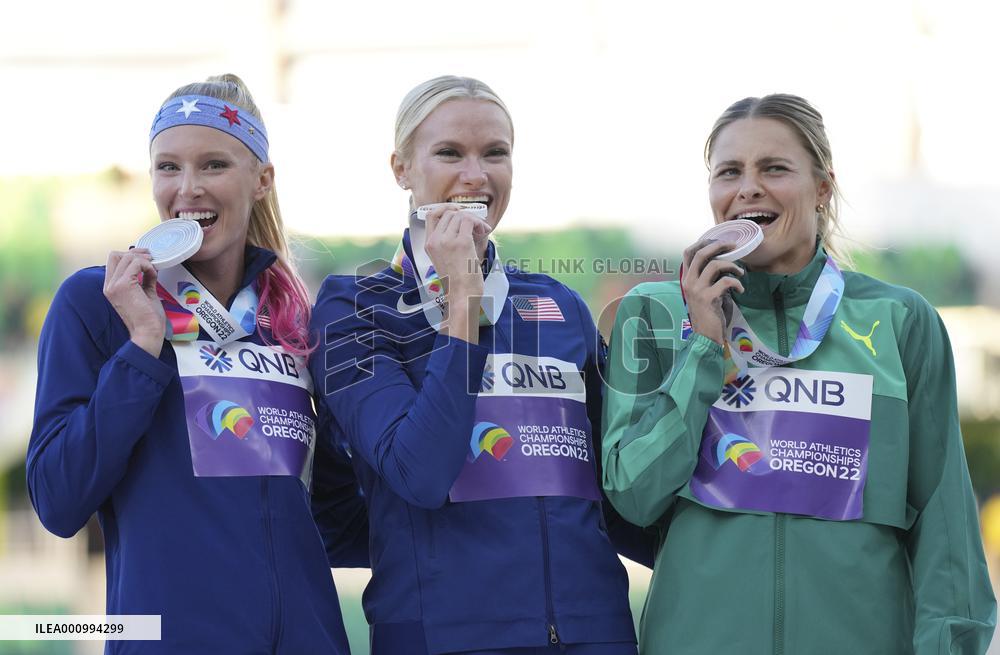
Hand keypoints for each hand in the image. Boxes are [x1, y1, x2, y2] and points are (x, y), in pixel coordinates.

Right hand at [104, 248, 165, 356]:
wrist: (148, 333)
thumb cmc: (148, 318)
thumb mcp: (146, 293)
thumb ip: (144, 279)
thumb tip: (150, 268)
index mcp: (111, 287)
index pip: (113, 261)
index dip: (130, 255)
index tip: (146, 259)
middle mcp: (109, 285)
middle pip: (115, 254)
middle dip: (135, 253)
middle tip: (151, 259)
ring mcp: (114, 285)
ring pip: (126, 257)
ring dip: (144, 260)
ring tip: (153, 269)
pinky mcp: (123, 286)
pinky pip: (136, 264)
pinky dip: (147, 265)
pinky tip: (153, 274)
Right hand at [423, 205, 490, 342]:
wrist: (462, 295)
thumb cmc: (458, 281)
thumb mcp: (446, 259)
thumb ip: (449, 241)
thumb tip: (465, 222)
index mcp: (429, 245)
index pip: (431, 215)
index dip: (445, 208)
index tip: (457, 211)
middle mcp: (435, 240)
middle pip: (448, 213)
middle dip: (465, 215)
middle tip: (475, 224)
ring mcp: (447, 241)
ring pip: (460, 215)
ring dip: (474, 219)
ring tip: (481, 230)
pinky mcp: (461, 242)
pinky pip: (470, 221)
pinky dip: (479, 223)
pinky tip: (484, 231)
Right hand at [681, 239, 744, 345]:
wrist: (705, 336)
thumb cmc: (707, 314)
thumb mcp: (704, 292)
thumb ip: (708, 277)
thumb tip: (723, 263)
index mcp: (686, 279)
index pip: (688, 252)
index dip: (703, 243)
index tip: (719, 243)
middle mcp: (688, 282)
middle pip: (701, 254)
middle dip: (719, 246)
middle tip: (733, 247)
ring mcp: (697, 290)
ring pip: (714, 265)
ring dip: (732, 266)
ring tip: (740, 273)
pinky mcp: (708, 298)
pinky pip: (726, 282)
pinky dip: (737, 283)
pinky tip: (740, 290)